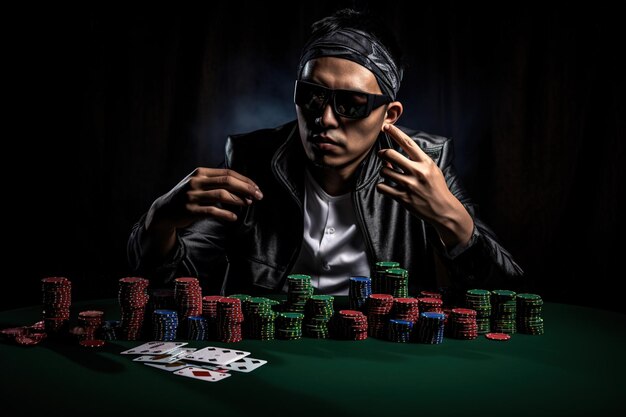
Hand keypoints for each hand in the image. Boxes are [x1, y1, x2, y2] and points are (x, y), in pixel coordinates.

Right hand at [147, 167, 262, 230]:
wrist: (164, 210)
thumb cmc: (187, 197)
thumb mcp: (198, 183)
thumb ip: (216, 183)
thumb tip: (245, 190)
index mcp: (200, 172)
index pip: (228, 173)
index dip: (245, 180)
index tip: (256, 188)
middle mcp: (196, 182)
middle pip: (227, 181)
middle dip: (246, 188)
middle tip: (258, 196)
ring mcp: (192, 196)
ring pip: (222, 195)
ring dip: (238, 201)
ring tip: (247, 205)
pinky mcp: (190, 210)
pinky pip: (213, 211)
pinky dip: (226, 215)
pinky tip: (234, 218)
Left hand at [376, 124, 472, 247]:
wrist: (443, 209)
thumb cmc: (437, 188)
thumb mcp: (432, 169)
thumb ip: (417, 160)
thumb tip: (397, 154)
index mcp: (425, 163)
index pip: (407, 143)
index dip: (395, 133)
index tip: (386, 127)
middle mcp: (417, 172)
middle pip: (391, 155)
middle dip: (383, 153)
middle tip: (382, 154)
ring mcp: (409, 185)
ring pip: (384, 171)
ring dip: (384, 170)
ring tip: (389, 173)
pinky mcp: (403, 198)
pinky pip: (382, 187)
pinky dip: (381, 185)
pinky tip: (386, 186)